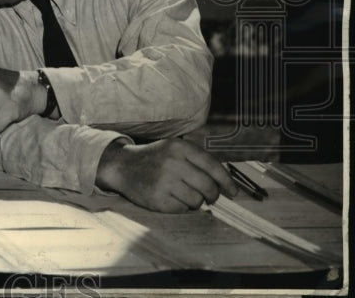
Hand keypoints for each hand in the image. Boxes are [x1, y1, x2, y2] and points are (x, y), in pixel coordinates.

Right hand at [95, 137, 237, 211]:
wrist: (123, 166)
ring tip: (185, 194)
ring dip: (196, 201)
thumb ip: (198, 160)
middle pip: (208, 186)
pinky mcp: (158, 199)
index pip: (213, 166)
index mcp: (179, 147)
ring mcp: (164, 181)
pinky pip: (183, 209)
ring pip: (197, 200)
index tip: (233, 191)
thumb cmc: (155, 159)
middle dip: (213, 195)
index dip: (227, 181)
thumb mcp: (174, 149)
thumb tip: (227, 183)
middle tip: (210, 197)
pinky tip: (172, 197)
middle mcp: (172, 162)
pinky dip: (182, 206)